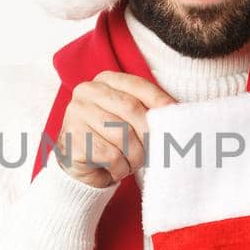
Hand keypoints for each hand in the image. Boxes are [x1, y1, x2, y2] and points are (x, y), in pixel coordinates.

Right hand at [56, 71, 176, 187]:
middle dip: (147, 134)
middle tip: (151, 151)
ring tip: (131, 163)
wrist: (81, 168)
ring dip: (134, 156)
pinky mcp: (73, 138)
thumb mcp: (129, 119)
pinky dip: (120, 168)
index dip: (158, 99)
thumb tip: (176, 111)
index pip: (137, 85)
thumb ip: (147, 110)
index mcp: (104, 81)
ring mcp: (76, 113)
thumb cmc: (110, 140)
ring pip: (122, 135)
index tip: (175, 112)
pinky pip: (111, 155)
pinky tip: (115, 169)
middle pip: (131, 109)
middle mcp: (87, 91)